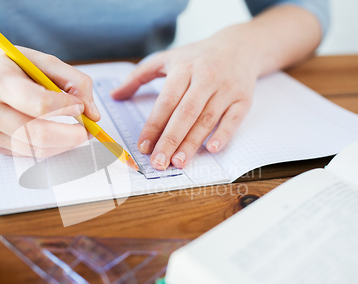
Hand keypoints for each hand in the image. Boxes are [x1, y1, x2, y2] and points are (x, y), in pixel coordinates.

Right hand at [0, 46, 99, 156]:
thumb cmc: (12, 66)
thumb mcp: (42, 60)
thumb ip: (74, 81)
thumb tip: (93, 114)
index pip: (39, 104)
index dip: (66, 108)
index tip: (81, 107)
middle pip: (38, 134)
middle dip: (71, 136)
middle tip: (88, 131)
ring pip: (35, 149)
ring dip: (62, 144)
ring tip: (74, 131)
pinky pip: (28, 152)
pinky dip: (47, 145)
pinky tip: (51, 132)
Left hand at [111, 26, 259, 169]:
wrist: (239, 46)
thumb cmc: (197, 57)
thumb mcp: (167, 59)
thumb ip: (139, 76)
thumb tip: (114, 95)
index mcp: (184, 69)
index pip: (166, 101)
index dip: (154, 125)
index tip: (143, 146)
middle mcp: (205, 78)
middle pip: (185, 113)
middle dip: (170, 140)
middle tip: (158, 162)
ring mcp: (226, 89)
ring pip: (207, 119)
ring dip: (192, 143)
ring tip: (178, 162)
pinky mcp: (243, 98)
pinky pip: (234, 119)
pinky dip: (224, 134)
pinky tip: (212, 149)